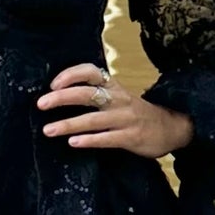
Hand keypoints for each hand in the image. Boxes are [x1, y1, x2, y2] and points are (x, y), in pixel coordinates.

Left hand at [37, 64, 195, 159]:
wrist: (173, 126)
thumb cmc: (138, 113)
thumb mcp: (119, 97)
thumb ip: (97, 94)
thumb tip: (61, 95)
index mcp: (114, 86)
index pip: (91, 72)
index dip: (71, 74)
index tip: (53, 84)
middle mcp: (119, 99)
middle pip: (87, 93)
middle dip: (62, 98)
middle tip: (41, 104)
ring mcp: (125, 118)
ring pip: (93, 119)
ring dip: (68, 124)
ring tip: (48, 130)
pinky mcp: (131, 137)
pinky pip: (106, 138)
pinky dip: (89, 140)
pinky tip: (73, 143)